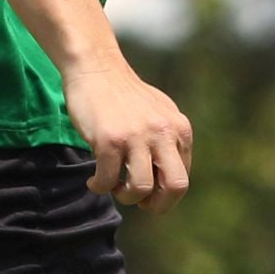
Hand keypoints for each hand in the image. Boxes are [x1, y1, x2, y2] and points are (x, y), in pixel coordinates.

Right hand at [63, 50, 193, 211]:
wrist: (96, 68)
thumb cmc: (123, 96)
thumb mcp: (158, 114)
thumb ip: (168, 142)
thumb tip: (167, 184)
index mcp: (179, 129)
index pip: (182, 179)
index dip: (164, 196)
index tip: (147, 194)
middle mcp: (163, 132)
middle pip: (175, 187)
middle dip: (157, 205)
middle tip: (139, 203)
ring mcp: (136, 135)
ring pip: (140, 187)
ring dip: (125, 196)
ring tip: (112, 186)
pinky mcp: (110, 139)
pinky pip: (107, 180)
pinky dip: (99, 187)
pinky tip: (92, 181)